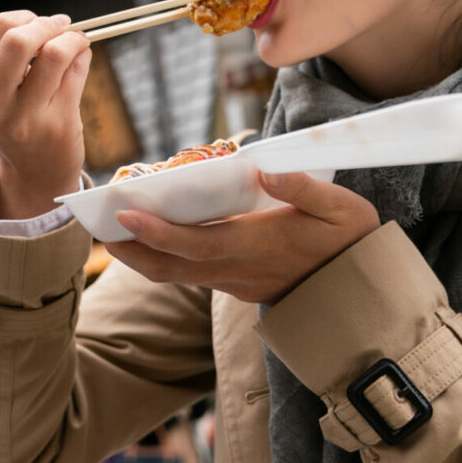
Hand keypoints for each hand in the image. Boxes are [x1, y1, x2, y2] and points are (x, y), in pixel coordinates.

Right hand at [0, 8, 91, 220]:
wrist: (36, 170)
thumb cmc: (14, 114)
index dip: (20, 19)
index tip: (37, 21)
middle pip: (18, 41)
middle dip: (44, 24)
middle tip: (58, 26)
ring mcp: (23, 120)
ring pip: (53, 54)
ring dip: (70, 37)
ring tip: (75, 39)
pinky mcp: (56, 126)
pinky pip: (74, 72)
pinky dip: (81, 54)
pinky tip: (81, 55)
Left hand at [104, 171, 379, 304]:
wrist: (364, 292)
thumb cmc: (352, 241)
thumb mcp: (341, 207)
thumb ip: (303, 188)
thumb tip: (265, 169)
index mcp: (258, 246)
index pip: (194, 243)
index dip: (156, 232)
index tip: (125, 213)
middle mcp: (239, 269)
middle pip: (171, 267)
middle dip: (131, 250)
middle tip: (97, 228)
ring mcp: (236, 282)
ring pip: (177, 275)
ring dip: (142, 257)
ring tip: (114, 233)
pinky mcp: (239, 286)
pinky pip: (192, 275)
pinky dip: (166, 259)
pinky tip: (154, 238)